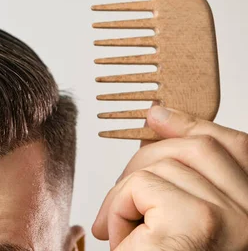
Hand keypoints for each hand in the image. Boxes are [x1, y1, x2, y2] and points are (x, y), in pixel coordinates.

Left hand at [92, 106, 247, 249]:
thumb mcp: (179, 219)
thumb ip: (180, 179)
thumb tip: (157, 116)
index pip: (236, 148)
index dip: (193, 124)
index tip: (156, 115)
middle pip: (198, 148)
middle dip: (145, 160)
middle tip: (118, 200)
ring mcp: (231, 217)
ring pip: (162, 164)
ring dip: (126, 197)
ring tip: (124, 234)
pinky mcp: (197, 220)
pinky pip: (141, 184)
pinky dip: (118, 209)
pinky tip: (123, 240)